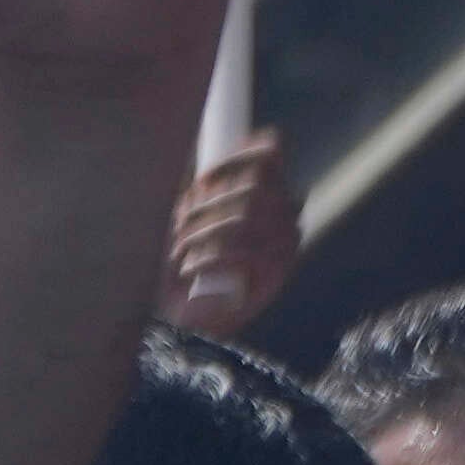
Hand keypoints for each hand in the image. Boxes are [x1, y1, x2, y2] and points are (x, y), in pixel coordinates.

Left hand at [165, 127, 302, 344]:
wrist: (181, 313)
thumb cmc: (181, 258)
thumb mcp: (183, 213)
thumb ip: (197, 184)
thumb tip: (200, 152)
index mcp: (266, 189)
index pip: (270, 153)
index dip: (235, 157)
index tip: (200, 180)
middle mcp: (285, 210)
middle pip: (254, 185)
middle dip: (207, 204)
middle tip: (179, 226)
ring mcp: (286, 240)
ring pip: (245, 216)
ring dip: (201, 232)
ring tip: (177, 252)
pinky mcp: (278, 270)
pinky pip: (243, 250)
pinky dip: (206, 257)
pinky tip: (189, 268)